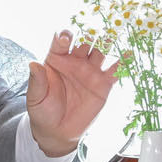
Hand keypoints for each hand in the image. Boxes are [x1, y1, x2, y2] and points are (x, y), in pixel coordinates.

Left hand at [25, 30, 117, 157]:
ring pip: (100, 52)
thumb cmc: (43, 110)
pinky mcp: (103, 84)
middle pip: (84, 42)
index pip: (62, 42)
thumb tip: (33, 64)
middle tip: (94, 31)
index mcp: (56, 59)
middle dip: (90, 35)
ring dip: (107, 43)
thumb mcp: (36, 96)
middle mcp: (75, 61)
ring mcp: (90, 71)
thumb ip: (36, 80)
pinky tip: (128, 54)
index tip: (67, 38)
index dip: (65, 37)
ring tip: (113, 35)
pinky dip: (122, 62)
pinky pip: (114, 71)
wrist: (57, 130)